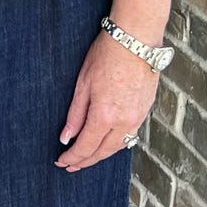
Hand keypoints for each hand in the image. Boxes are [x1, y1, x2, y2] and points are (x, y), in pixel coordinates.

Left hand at [56, 31, 157, 171]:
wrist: (136, 40)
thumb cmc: (107, 56)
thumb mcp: (83, 84)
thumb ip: (76, 114)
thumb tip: (66, 138)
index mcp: (104, 116)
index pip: (85, 147)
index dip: (72, 157)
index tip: (61, 161)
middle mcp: (123, 122)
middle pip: (103, 152)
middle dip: (86, 161)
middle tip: (72, 165)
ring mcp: (137, 117)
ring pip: (118, 147)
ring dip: (102, 154)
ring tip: (88, 158)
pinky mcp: (145, 110)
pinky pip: (130, 135)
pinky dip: (116, 143)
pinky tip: (108, 142)